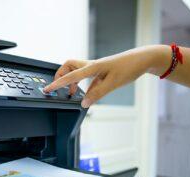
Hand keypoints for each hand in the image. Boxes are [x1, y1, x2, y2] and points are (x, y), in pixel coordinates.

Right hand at [44, 45, 167, 107]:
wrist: (142, 59)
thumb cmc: (129, 68)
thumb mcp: (113, 84)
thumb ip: (97, 94)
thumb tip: (83, 103)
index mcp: (92, 67)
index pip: (70, 76)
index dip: (57, 84)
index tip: (47, 89)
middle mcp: (92, 65)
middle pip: (68, 67)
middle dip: (60, 76)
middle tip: (58, 88)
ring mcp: (96, 68)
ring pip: (76, 71)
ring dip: (71, 81)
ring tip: (72, 93)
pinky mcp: (101, 71)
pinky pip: (86, 77)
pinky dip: (82, 85)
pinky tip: (87, 93)